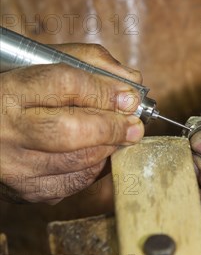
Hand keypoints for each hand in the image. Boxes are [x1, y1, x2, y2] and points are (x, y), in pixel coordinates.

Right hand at [0, 43, 143, 203]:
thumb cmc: (20, 96)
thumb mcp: (46, 67)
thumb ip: (89, 64)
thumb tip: (131, 84)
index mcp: (10, 92)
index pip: (66, 86)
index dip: (104, 92)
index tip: (129, 97)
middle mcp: (8, 131)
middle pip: (72, 131)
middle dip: (112, 128)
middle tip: (134, 126)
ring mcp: (16, 166)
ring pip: (78, 162)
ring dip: (107, 149)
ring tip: (117, 136)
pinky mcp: (25, 191)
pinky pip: (73, 183)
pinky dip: (93, 169)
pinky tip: (96, 155)